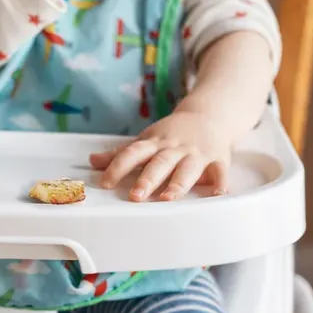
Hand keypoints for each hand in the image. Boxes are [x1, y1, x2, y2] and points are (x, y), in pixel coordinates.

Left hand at [90, 111, 233, 201]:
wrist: (209, 114)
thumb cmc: (173, 133)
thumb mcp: (146, 138)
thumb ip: (121, 153)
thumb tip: (93, 162)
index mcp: (154, 143)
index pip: (132, 153)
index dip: (117, 167)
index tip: (105, 183)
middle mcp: (174, 148)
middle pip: (159, 163)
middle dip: (147, 179)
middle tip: (135, 196)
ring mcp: (196, 153)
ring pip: (186, 168)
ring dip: (178, 183)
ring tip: (168, 198)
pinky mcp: (217, 158)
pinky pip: (219, 171)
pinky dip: (220, 182)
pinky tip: (217, 193)